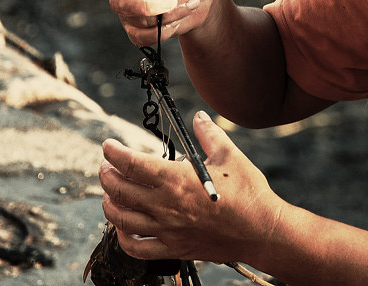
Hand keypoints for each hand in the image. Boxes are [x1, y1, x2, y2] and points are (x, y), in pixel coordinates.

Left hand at [98, 112, 283, 264]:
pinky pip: (137, 249)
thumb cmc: (248, 193)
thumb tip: (198, 117)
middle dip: (107, 174)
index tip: (108, 145)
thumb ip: (209, 134)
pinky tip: (122, 229)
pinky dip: (123, 238)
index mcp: (176, 180)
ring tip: (110, 193)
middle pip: (120, 190)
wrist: (262, 231)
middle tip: (106, 165)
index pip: (131, 164)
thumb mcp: (229, 154)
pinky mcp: (174, 248)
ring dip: (109, 203)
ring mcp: (168, 230)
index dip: (114, 152)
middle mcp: (166, 206)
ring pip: (122, 220)